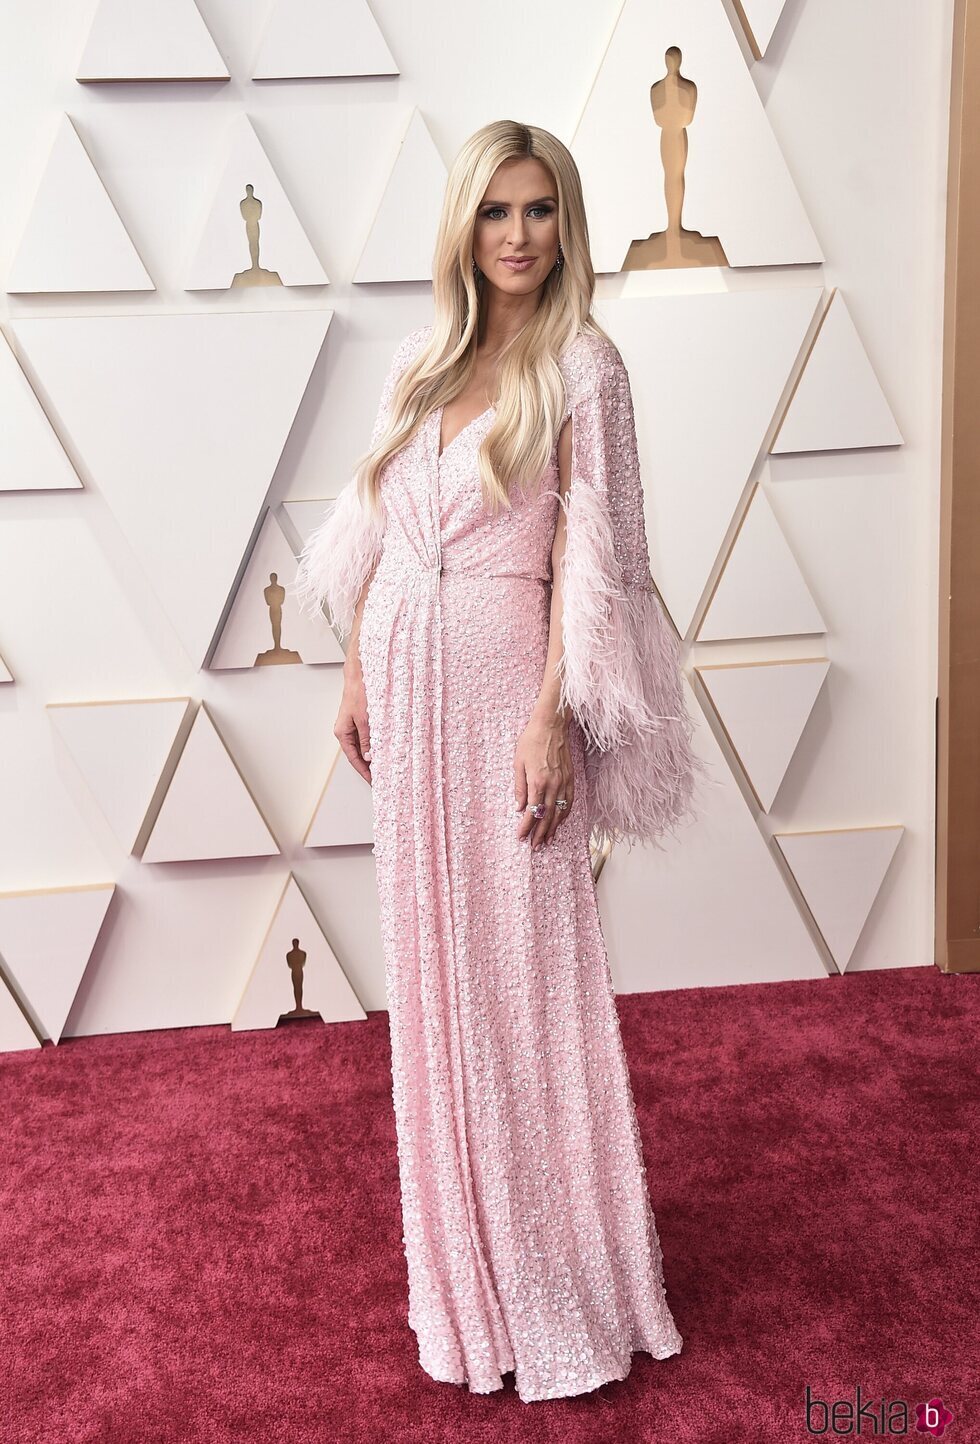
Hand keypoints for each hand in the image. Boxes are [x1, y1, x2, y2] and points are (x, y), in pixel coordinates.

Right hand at [335, 664, 372, 782]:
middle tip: (380, 777)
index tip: (372, 781)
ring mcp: (352, 726)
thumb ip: (367, 740)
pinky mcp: (359, 721)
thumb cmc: (358, 694)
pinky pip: (366, 737)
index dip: (363, 771)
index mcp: (342, 732)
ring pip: (362, 746)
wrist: (359, 676)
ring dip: (371, 756)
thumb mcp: (365, 720)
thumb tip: (369, 756)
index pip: (353, 758)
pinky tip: (382, 750)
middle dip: (368, 766)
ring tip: (383, 766)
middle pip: (357, 754)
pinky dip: (373, 745)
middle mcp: (345, 731)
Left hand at [514, 708, 573, 849]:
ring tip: (548, 840)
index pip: (532, 811)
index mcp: (538, 781)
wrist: (551, 725)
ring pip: (560, 811)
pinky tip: (560, 821)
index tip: (521, 837)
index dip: (526, 827)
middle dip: (540, 833)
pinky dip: (565, 814)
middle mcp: (553, 784)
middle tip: (535, 847)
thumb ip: (519, 787)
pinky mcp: (571, 778)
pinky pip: (569, 801)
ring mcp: (564, 782)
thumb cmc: (531, 741)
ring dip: (554, 828)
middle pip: (547, 816)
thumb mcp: (518, 763)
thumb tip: (519, 808)